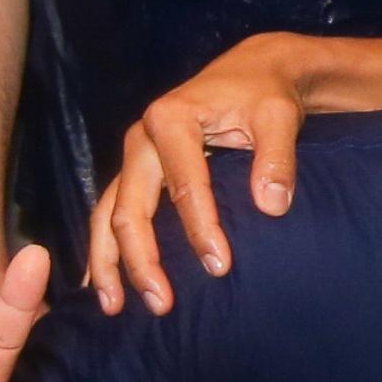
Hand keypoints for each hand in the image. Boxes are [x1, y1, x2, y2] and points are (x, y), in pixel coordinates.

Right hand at [88, 32, 316, 315]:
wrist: (251, 73)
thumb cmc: (265, 96)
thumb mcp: (279, 117)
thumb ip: (277, 158)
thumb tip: (272, 206)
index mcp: (172, 119)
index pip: (185, 185)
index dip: (201, 229)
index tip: (219, 267)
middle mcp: (141, 138)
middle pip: (131, 207)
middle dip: (143, 259)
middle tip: (163, 304)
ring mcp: (134, 155)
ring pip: (109, 214)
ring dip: (111, 262)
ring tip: (116, 308)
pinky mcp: (136, 170)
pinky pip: (111, 213)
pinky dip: (104, 249)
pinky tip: (102, 285)